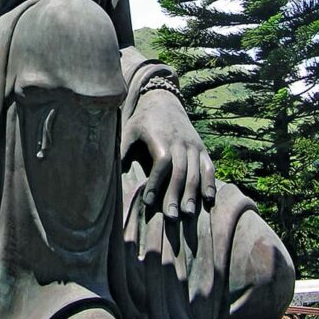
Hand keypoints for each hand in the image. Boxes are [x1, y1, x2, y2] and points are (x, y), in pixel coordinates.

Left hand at [124, 89, 215, 219]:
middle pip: (181, 171)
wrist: (164, 101)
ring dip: (193, 194)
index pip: (162, 163)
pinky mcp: (202, 149)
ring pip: (196, 172)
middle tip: (171, 217)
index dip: (156, 182)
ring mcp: (194, 146)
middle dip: (176, 195)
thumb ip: (122, 151)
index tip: (148, 202)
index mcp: (161, 138)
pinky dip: (210, 184)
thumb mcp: (129, 131)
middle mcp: (180, 142)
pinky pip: (209, 167)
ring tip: (188, 215)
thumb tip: (109, 175)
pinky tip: (208, 200)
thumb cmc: (142, 121)